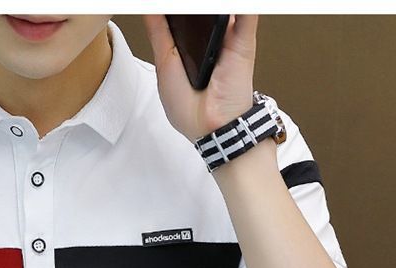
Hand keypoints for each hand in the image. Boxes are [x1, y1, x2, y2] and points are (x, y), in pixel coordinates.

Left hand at [142, 14, 258, 142]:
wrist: (211, 127)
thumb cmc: (187, 106)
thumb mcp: (164, 64)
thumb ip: (158, 33)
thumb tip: (150, 8)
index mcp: (190, 44)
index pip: (182, 14)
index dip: (174, 9)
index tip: (161, 3)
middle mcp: (210, 38)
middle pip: (203, 10)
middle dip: (193, 6)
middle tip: (179, 5)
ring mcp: (228, 37)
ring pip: (222, 9)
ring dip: (213, 5)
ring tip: (202, 4)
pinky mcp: (243, 40)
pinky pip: (246, 14)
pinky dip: (238, 8)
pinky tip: (225, 8)